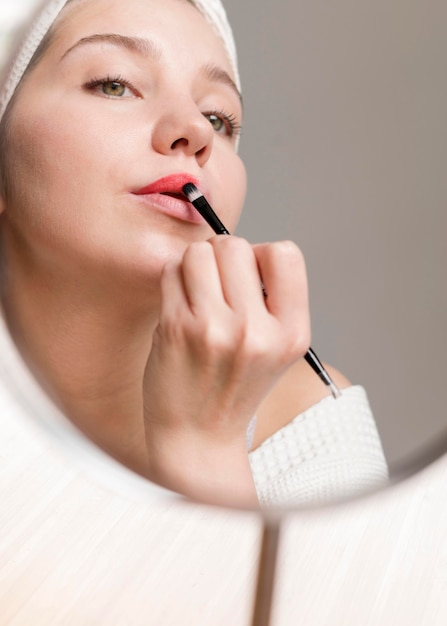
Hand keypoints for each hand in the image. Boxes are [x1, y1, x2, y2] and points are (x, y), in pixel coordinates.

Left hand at [143, 236, 309, 505]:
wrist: (198, 436)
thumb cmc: (234, 386)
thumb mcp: (277, 349)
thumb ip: (271, 298)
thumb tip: (241, 247)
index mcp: (292, 333)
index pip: (285, 253)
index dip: (263, 257)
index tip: (249, 278)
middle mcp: (256, 331)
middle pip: (235, 245)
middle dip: (223, 256)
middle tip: (217, 285)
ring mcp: (213, 330)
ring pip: (199, 251)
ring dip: (195, 264)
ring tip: (198, 293)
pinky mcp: (176, 329)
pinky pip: (171, 271)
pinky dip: (174, 279)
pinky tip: (180, 305)